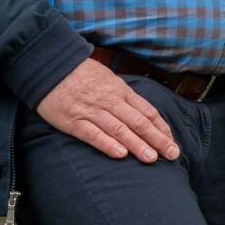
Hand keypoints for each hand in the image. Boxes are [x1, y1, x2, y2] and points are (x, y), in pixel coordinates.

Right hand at [35, 59, 179, 161]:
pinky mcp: (74, 121)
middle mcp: (110, 101)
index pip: (147, 111)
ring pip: (120, 129)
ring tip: (152, 159)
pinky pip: (93, 134)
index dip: (162, 128)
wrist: (51, 65)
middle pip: (139, 122)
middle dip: (158, 139)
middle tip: (172, 154)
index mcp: (121, 91)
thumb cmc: (81, 73)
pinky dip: (108, 144)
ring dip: (138, 145)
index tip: (172, 141)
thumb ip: (123, 95)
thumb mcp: (109, 79)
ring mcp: (92, 111)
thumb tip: (141, 110)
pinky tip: (121, 155)